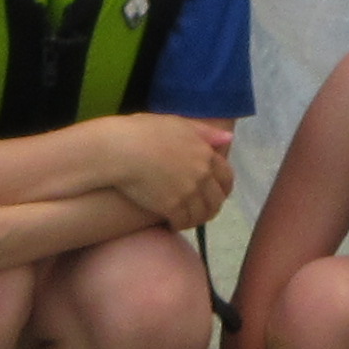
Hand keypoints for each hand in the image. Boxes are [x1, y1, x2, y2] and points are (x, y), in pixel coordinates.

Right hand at [102, 117, 235, 229]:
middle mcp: (201, 174)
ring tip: (188, 220)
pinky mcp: (171, 206)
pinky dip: (180, 225)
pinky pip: (183, 222)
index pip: (226, 177)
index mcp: (205, 153)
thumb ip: (204, 132)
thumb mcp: (177, 124)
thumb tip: (228, 139)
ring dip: (197, 219)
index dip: (223, 188)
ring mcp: (188, 191)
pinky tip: (173, 224)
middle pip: (216, 199)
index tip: (216, 194)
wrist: (120, 149)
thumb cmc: (142, 131)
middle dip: (211, 207)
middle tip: (202, 212)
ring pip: (201, 214)